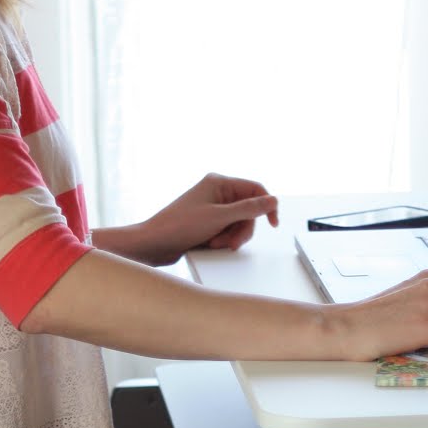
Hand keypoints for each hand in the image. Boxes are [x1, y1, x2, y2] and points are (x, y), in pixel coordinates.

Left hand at [133, 172, 279, 264]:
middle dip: (242, 229)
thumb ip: (248, 209)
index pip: (255, 189)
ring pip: (238, 224)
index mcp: (219, 182)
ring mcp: (211, 209)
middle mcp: (216, 193)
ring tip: (215, 244)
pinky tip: (210, 245)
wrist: (153, 244)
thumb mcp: (219, 218)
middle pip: (247, 211)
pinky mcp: (206, 224)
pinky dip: (222, 240)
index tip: (273, 223)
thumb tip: (272, 200)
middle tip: (231, 242)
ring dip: (231, 237)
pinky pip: (226, 232)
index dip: (266, 206)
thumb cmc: (179, 226)